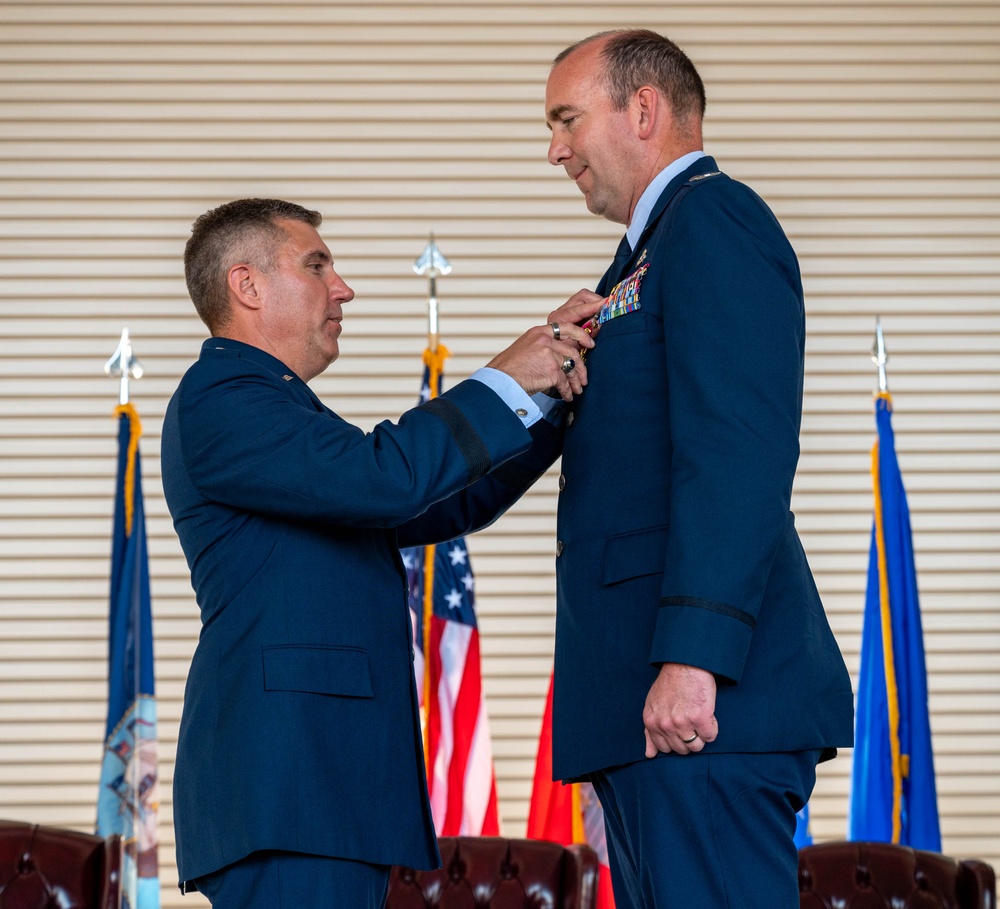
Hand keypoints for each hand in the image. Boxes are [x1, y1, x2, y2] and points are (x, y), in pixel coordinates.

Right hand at [487, 291, 603, 400]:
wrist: (501, 379)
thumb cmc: (511, 367)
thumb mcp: (527, 347)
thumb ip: (544, 346)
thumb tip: (563, 355)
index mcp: (539, 332)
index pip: (566, 327)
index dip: (582, 335)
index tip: (590, 343)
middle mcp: (545, 340)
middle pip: (572, 351)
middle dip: (581, 367)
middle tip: (584, 377)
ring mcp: (549, 354)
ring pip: (570, 367)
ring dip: (575, 381)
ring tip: (577, 390)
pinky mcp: (551, 370)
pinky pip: (564, 381)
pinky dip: (567, 391)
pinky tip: (567, 396)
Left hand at [642, 662, 718, 756]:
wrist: (685, 664)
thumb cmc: (670, 683)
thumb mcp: (652, 705)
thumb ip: (650, 731)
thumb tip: (649, 754)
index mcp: (651, 722)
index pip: (665, 748)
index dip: (676, 739)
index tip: (680, 728)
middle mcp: (665, 725)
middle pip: (682, 749)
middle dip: (689, 738)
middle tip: (691, 720)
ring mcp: (682, 723)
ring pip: (697, 746)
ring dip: (701, 735)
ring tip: (698, 717)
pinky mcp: (699, 718)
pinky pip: (710, 736)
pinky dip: (712, 727)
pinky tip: (707, 713)